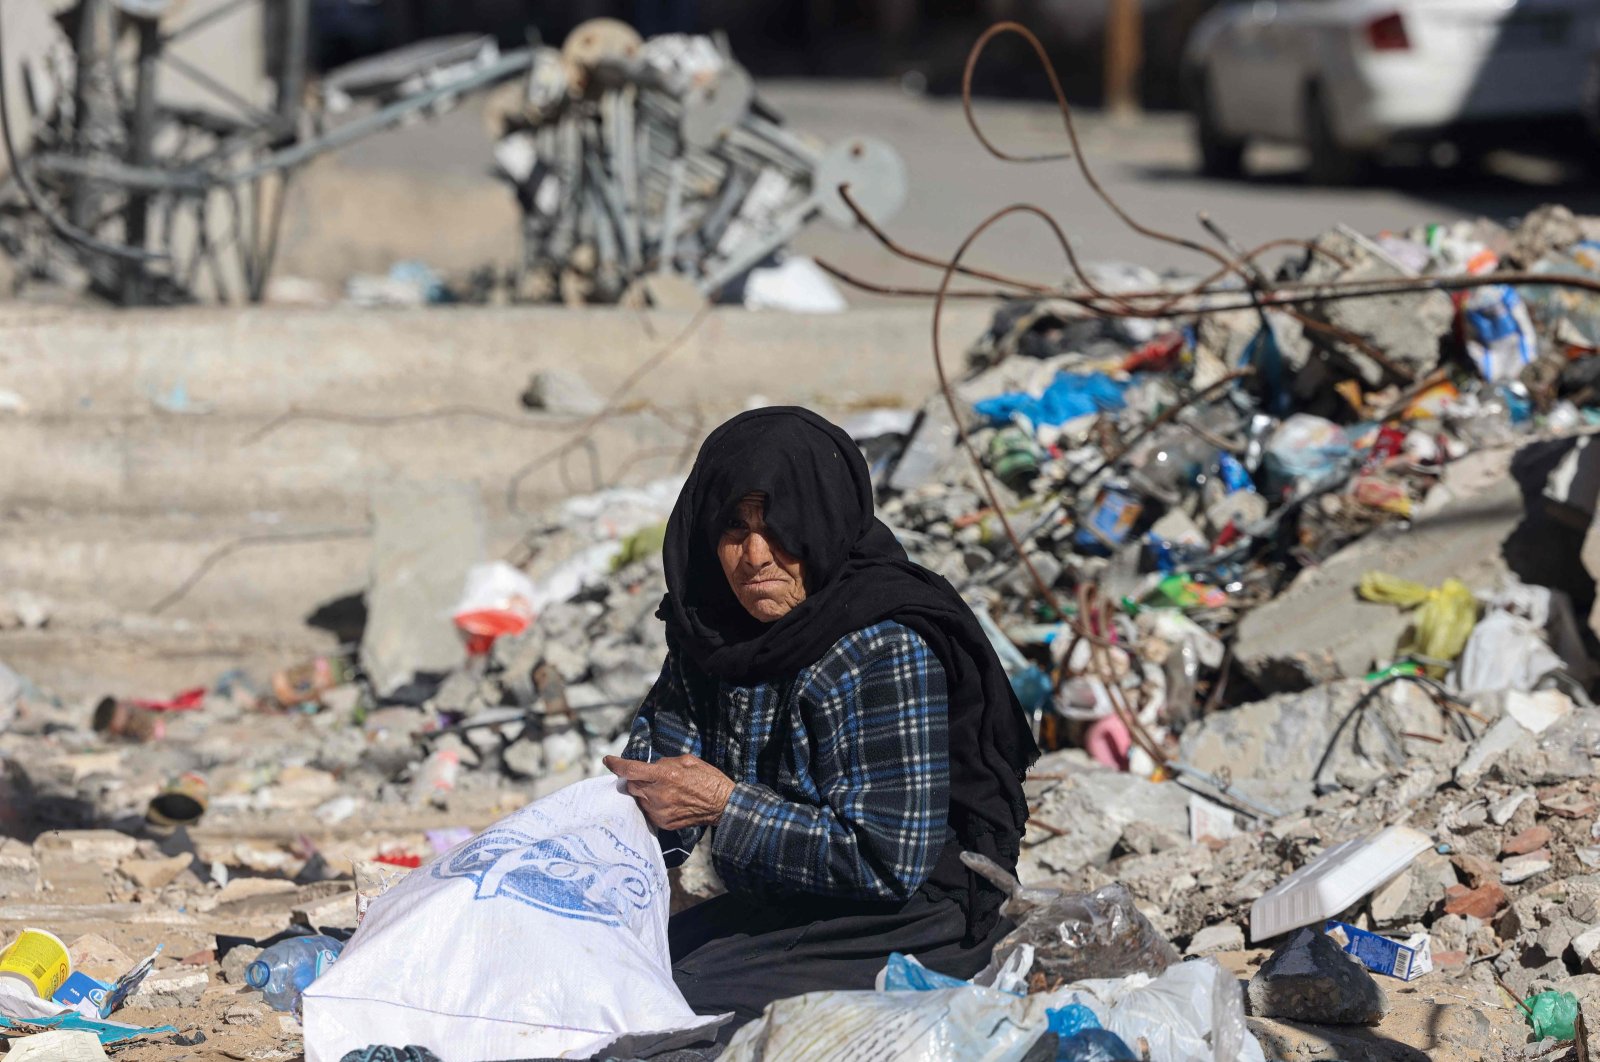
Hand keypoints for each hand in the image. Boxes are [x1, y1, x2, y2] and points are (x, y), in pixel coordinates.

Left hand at [603, 754, 734, 831]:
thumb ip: (664, 763)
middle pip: (631, 785)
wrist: (723, 805)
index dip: (616, 764)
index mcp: (665, 775)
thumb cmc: (707, 779)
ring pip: (638, 799)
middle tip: (645, 776)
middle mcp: (658, 795)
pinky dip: (651, 804)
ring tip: (659, 789)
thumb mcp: (687, 760)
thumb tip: (650, 767)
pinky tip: (665, 800)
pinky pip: (648, 811)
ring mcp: (660, 811)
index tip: (608, 760)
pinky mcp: (663, 823)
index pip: (631, 770)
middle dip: (633, 779)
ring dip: (643, 792)